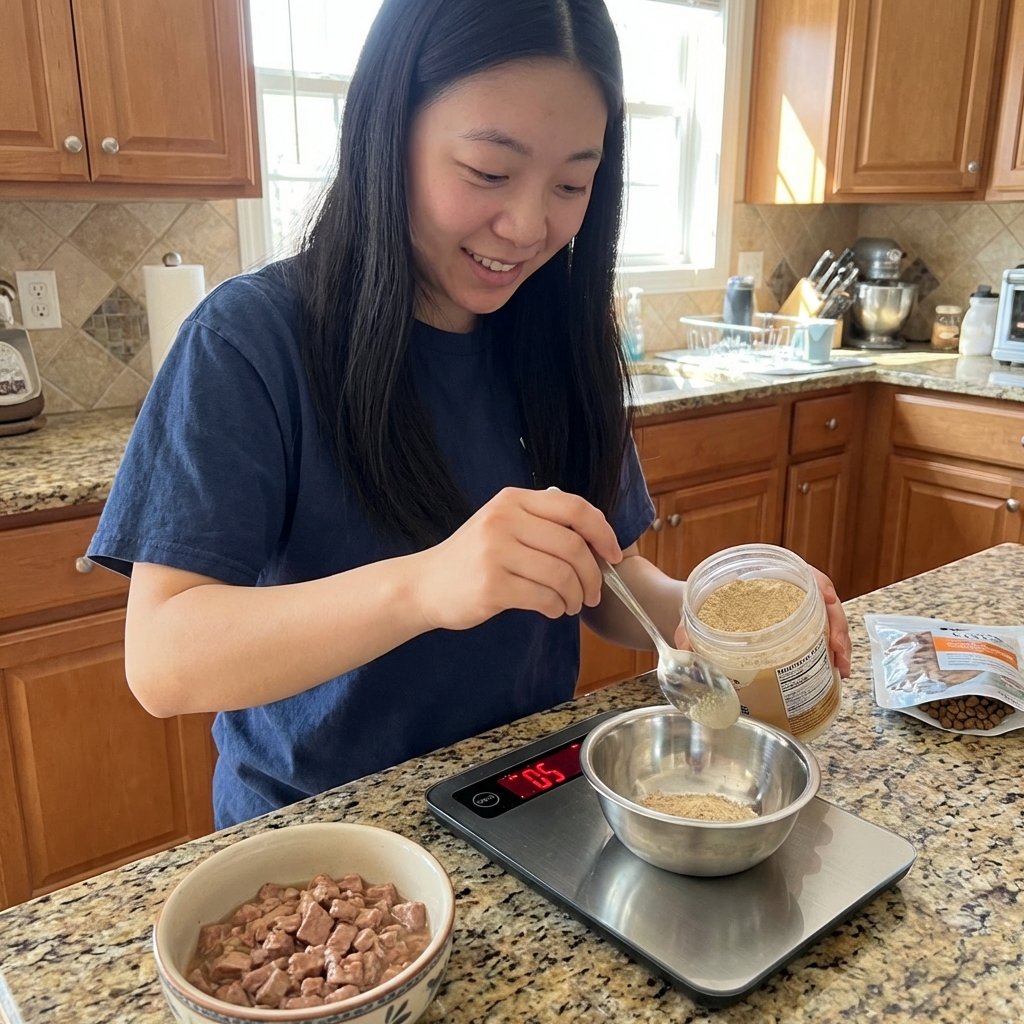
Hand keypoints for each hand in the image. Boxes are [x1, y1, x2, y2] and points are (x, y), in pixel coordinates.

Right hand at [412, 487, 621, 630]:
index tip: (613, 555)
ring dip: (576, 596)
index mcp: (512, 501)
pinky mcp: (492, 586)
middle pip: (573, 546)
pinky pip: (544, 598)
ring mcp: (495, 553)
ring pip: (562, 575)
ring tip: (571, 604)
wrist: (425, 584)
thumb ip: (541, 522)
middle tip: (594, 592)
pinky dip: (556, 608)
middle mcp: (504, 521)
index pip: (574, 509)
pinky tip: (552, 610)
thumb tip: (596, 538)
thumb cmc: (472, 557)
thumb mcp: (502, 524)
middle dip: (593, 575)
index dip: (603, 532)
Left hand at [673, 568, 851, 678]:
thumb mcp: (694, 613)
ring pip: (826, 621)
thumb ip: (687, 629)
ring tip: (840, 669)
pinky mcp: (794, 631)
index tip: (828, 602)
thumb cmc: (701, 605)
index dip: (819, 586)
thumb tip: (684, 648)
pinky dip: (828, 654)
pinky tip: (833, 671)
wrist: (698, 613)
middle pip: (822, 601)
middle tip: (838, 655)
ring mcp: (792, 611)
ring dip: (838, 644)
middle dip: (837, 627)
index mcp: (763, 576)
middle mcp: (784, 591)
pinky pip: (819, 637)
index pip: (802, 573)